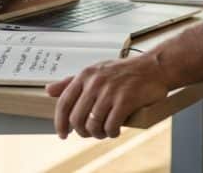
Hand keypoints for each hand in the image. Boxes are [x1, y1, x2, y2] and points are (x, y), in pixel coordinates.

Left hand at [46, 54, 168, 138]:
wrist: (154, 67)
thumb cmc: (124, 71)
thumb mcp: (95, 71)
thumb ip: (71, 82)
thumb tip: (48, 90)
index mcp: (85, 75)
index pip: (64, 103)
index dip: (60, 122)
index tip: (62, 134)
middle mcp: (95, 82)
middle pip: (77, 118)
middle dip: (82, 132)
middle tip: (89, 134)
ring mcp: (110, 91)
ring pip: (93, 124)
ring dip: (98, 134)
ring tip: (104, 132)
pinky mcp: (125, 100)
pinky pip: (111, 125)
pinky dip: (112, 133)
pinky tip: (115, 130)